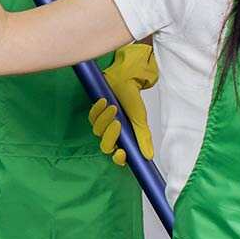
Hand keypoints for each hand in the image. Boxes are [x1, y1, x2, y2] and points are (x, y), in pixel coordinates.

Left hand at [88, 43, 157, 161]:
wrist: (125, 79)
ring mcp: (102, 125)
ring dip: (105, 119)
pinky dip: (97, 110)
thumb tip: (148, 155)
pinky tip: (104, 101)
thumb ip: (143, 137)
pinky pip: (91, 118)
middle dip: (110, 135)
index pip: (119, 157)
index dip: (119, 159)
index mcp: (125, 138)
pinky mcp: (94, 114)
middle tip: (117, 122)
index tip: (121, 153)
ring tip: (113, 106)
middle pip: (106, 146)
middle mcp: (112, 134)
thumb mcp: (140, 119)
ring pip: (98, 132)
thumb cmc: (132, 99)